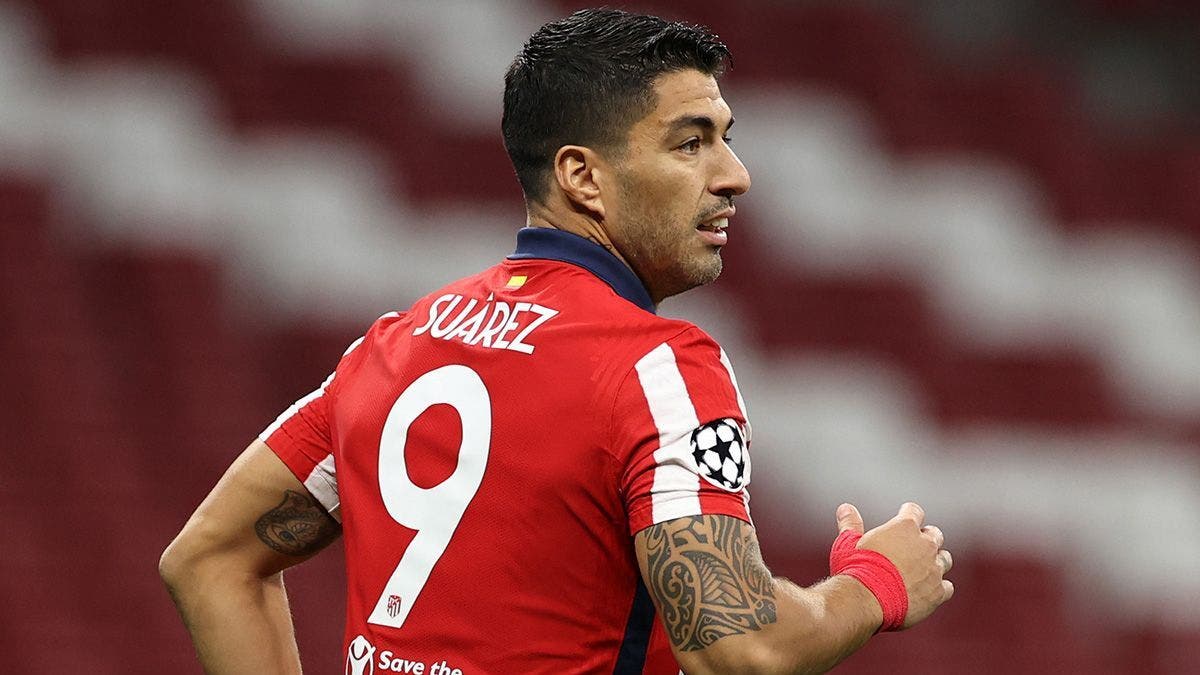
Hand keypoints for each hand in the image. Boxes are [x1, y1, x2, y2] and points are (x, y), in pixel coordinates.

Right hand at [835, 502, 953, 628]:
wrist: (866, 599)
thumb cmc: (856, 568)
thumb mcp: (848, 543)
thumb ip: (850, 524)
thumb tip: (845, 508)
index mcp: (904, 527)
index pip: (914, 511)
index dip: (908, 513)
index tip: (904, 517)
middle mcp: (925, 545)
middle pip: (935, 535)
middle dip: (926, 538)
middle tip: (913, 547)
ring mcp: (934, 569)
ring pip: (945, 559)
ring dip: (936, 562)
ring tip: (923, 569)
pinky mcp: (938, 592)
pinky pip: (947, 586)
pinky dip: (938, 587)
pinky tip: (927, 590)